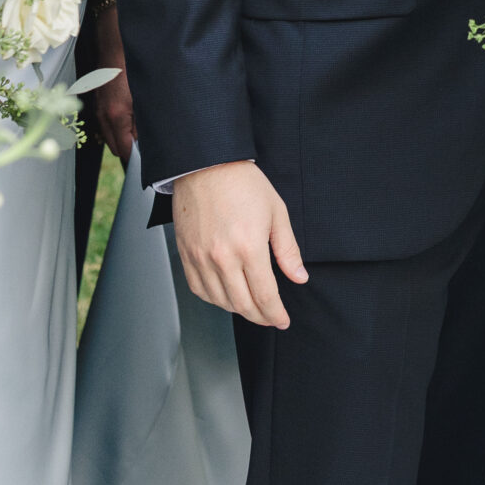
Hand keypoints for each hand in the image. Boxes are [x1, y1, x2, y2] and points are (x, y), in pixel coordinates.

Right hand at [89, 12, 134, 162]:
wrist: (116, 40)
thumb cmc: (134, 65)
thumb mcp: (146, 95)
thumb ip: (144, 120)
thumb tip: (146, 140)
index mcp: (116, 115)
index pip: (124, 150)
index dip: (137, 158)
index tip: (150, 159)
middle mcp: (103, 114)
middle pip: (115, 146)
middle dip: (130, 148)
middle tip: (149, 142)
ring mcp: (98, 107)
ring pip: (110, 134)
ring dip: (124, 135)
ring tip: (142, 127)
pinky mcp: (98, 100)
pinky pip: (107, 122)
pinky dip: (118, 124)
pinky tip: (132, 115)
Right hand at [172, 160, 306, 327]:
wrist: (205, 164)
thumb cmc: (242, 183)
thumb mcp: (276, 212)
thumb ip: (288, 250)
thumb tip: (299, 277)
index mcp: (249, 247)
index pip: (265, 295)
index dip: (276, 314)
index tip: (282, 320)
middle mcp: (222, 258)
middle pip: (243, 304)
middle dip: (261, 317)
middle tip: (271, 318)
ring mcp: (200, 258)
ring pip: (220, 301)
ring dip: (238, 309)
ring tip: (251, 306)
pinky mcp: (185, 255)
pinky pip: (199, 290)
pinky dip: (214, 299)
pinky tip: (226, 296)